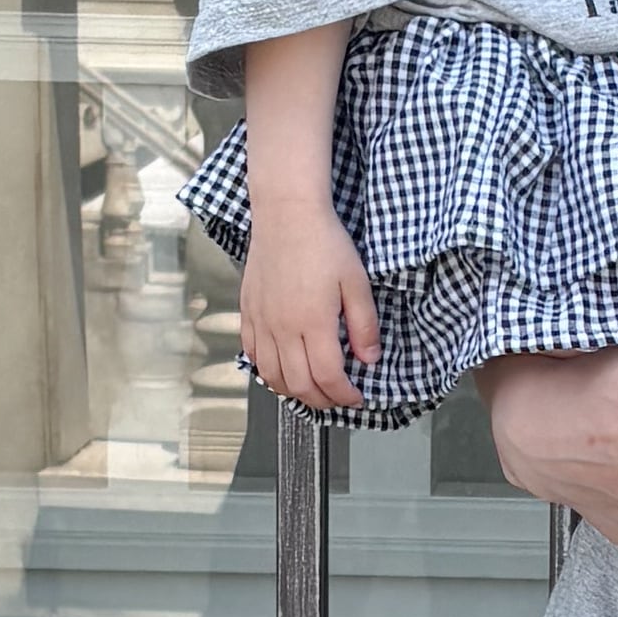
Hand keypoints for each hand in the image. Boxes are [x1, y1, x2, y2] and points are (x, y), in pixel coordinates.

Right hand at [240, 201, 379, 414]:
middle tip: (338, 399)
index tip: (357, 397)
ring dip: (293, 392)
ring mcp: (261, 322)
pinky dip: (268, 371)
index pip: (327, 377)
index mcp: (313, 322)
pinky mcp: (248, 313)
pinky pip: (252, 355)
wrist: (287, 215)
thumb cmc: (324, 243)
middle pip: (298, 384)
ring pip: (271, 376)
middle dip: (322, 401)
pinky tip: (283, 369)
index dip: (344, 395)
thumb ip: (364, 325)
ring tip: (313, 390)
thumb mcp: (357, 282)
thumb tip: (369, 359)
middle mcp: (282, 328)